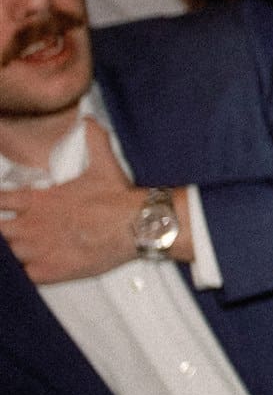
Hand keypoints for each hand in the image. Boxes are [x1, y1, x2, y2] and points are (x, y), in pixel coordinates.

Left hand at [0, 122, 151, 283]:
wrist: (137, 226)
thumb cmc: (117, 197)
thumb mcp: (104, 163)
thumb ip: (93, 140)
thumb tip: (89, 119)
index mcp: (38, 200)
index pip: (1, 201)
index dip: (1, 203)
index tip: (6, 206)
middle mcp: (32, 225)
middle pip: (2, 230)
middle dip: (9, 229)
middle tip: (25, 229)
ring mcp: (39, 250)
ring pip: (12, 253)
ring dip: (21, 250)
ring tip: (36, 248)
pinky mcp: (50, 271)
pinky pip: (26, 275)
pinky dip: (31, 271)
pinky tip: (43, 266)